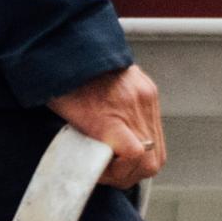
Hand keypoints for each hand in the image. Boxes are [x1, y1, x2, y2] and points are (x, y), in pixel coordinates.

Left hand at [49, 63, 167, 188]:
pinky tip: (125, 137)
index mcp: (110, 115)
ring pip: (158, 149)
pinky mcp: (150, 91)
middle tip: (112, 172)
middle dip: (132, 174)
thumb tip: (99, 165)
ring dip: (140, 160)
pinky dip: (143, 140)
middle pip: (152, 161)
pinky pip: (155, 127)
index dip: (120, 174)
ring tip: (118, 157)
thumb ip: (89, 144)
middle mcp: (134, 106)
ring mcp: (146, 96)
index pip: (135, 157)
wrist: (72, 46)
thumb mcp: (68, 120)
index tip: (103, 173)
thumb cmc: (63, 82)